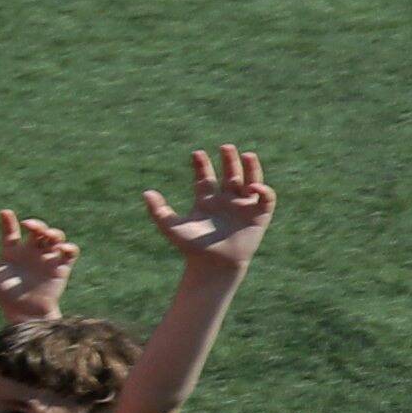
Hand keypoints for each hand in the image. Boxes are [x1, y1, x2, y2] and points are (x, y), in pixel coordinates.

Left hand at [0, 207, 78, 321]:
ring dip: (53, 232)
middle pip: (37, 230)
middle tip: (28, 225)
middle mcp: (31, 251)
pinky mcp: (61, 267)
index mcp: (12, 251)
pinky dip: (69, 248)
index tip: (4, 213)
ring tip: (47, 235)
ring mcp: (46, 258)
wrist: (24, 313)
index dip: (8, 221)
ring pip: (55, 237)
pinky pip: (70, 253)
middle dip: (36, 224)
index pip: (11, 231)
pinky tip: (62, 249)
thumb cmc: (5, 295)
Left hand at [144, 144, 273, 275]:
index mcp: (206, 202)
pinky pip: (266, 199)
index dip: (202, 164)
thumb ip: (158, 210)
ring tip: (247, 154)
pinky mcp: (258, 216)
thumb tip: (146, 192)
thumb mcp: (171, 227)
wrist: (212, 265)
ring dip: (250, 168)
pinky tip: (254, 187)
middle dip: (229, 160)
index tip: (196, 153)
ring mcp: (242, 207)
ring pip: (250, 182)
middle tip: (225, 146)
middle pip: (230, 175)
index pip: (205, 177)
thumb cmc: (192, 248)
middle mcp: (226, 201)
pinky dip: (264, 191)